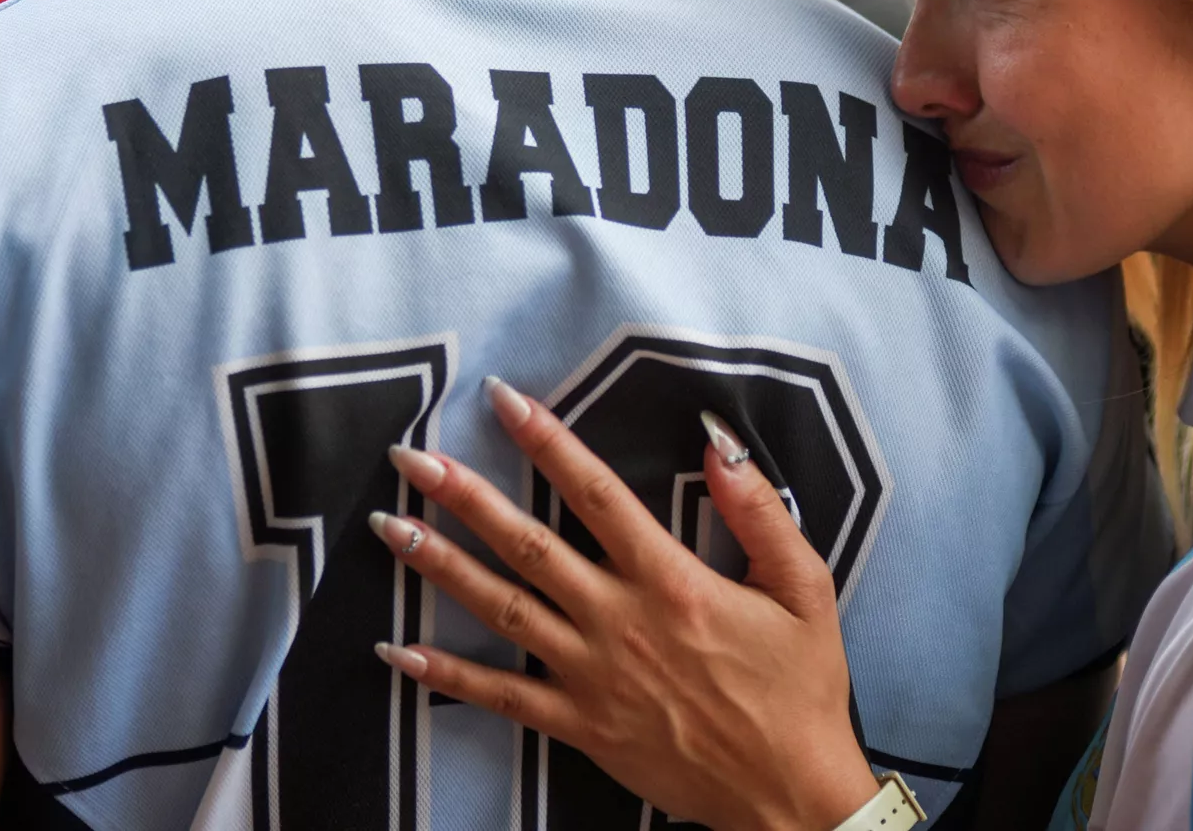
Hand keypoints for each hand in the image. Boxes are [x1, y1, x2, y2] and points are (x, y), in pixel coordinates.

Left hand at [365, 378, 880, 830]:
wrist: (788, 794)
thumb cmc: (800, 690)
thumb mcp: (803, 589)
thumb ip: (758, 511)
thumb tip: (716, 443)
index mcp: (671, 582)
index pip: (597, 494)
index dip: (548, 442)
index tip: (503, 401)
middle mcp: (620, 622)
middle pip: (528, 544)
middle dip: (463, 496)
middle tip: (409, 459)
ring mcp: (592, 677)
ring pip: (501, 610)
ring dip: (440, 567)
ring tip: (389, 527)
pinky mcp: (579, 727)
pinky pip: (501, 697)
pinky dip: (447, 673)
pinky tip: (398, 649)